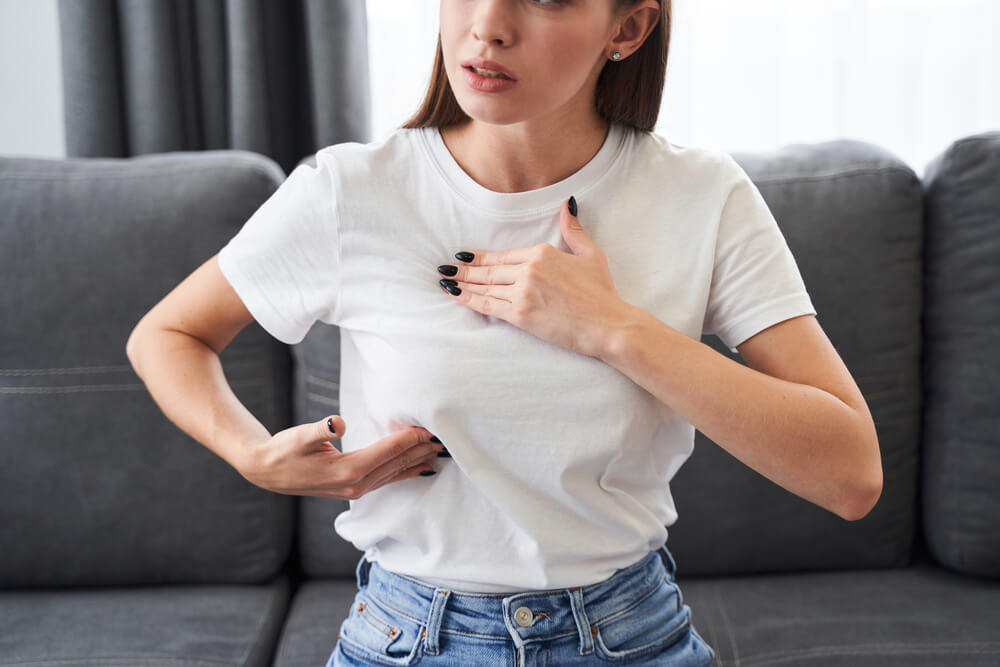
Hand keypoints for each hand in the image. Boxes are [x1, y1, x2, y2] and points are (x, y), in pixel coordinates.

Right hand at [239, 416, 445, 499]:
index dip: (409, 439)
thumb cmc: (283, 451)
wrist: (267, 472)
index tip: (428, 428)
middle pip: (397, 464)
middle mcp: (356, 484)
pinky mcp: (354, 488)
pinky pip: (388, 479)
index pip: (387, 452)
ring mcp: (356, 489)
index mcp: (347, 470)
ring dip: (417, 461)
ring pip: (395, 473)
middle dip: (420, 451)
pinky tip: (419, 468)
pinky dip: (406, 472)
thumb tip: (338, 423)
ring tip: (438, 451)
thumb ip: (320, 429)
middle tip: (445, 438)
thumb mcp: (299, 436)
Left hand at [437, 197, 630, 358]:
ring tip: (445, 282)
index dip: (479, 257)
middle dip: (464, 270)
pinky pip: (488, 305)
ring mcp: (523, 292)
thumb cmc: (601, 293)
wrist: (608, 325)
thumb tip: (567, 204)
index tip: (463, 257)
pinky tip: (457, 296)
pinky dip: (470, 300)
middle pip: (489, 270)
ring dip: (462, 284)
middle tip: (444, 269)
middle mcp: (529, 270)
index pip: (502, 255)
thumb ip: (573, 230)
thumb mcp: (590, 254)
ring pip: (485, 286)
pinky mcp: (521, 314)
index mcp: (542, 253)